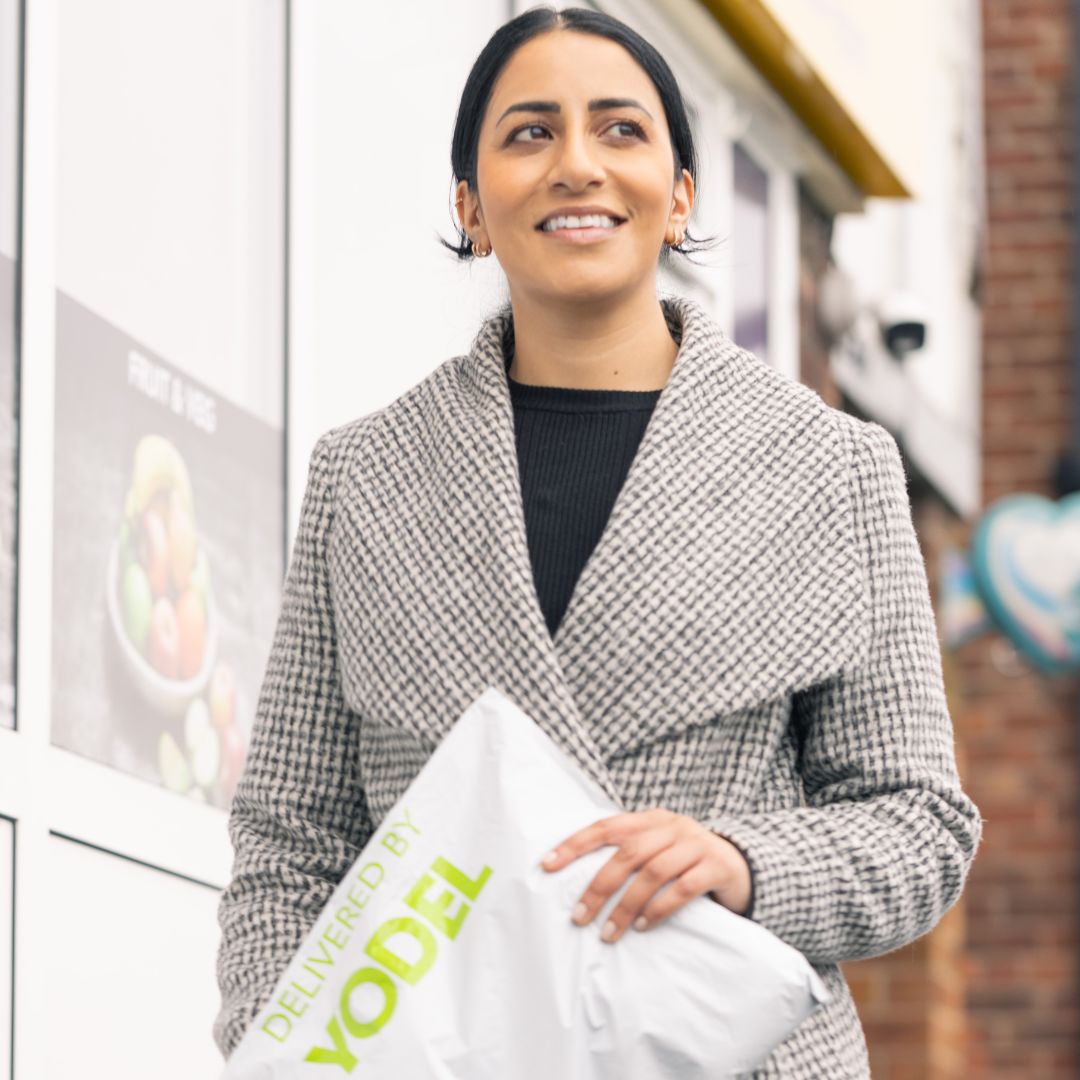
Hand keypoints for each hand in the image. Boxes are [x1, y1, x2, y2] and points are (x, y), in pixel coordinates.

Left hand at [540, 808, 751, 942]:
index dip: (575, 844)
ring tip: (609, 932)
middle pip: (628, 853)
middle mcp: (672, 826)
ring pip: (654, 871)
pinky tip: (645, 926)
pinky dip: (660, 908)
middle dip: (599, 886)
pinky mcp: (716, 866)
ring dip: (627, 905)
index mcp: (651, 818)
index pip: (606, 827)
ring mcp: (696, 844)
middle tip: (579, 916)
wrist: (742, 865)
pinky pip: (683, 887)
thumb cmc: (686, 860)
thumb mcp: (659, 848)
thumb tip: (578, 882)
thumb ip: (630, 854)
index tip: (547, 865)